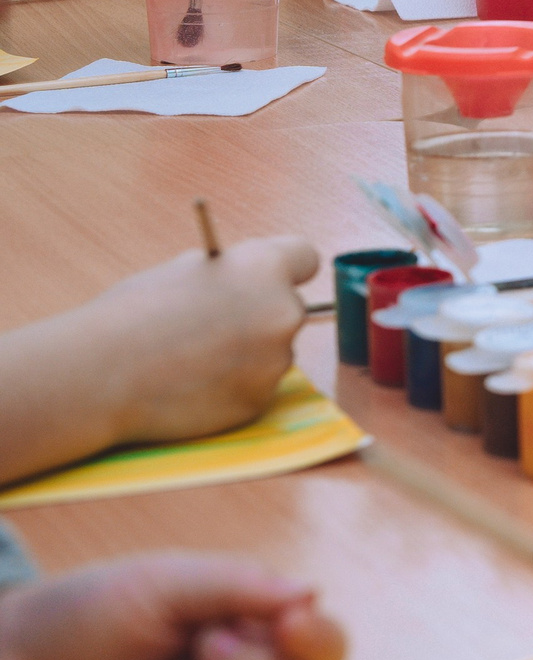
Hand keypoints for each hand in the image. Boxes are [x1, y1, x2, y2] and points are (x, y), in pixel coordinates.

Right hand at [88, 238, 319, 449]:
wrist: (101, 373)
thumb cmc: (132, 314)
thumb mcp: (183, 271)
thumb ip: (228, 273)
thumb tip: (248, 279)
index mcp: (265, 268)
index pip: (305, 258)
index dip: (287, 269)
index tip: (276, 279)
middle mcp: (283, 311)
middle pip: (288, 309)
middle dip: (260, 317)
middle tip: (216, 328)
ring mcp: (275, 360)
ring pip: (272, 353)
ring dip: (246, 356)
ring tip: (191, 361)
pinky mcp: (259, 400)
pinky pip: (254, 388)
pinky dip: (231, 389)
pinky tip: (191, 387)